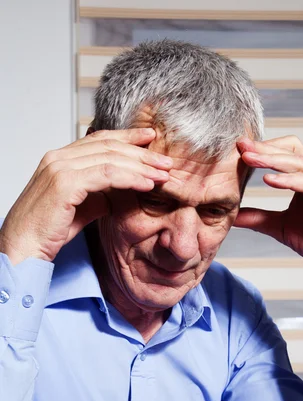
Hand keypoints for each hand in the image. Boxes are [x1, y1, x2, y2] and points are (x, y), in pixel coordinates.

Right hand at [0, 128, 172, 263]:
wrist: (23, 248)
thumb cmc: (47, 232)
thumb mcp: (80, 208)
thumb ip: (98, 195)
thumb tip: (119, 193)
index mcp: (60, 159)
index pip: (100, 139)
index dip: (128, 137)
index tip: (151, 139)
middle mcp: (58, 157)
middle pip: (109, 146)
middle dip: (142, 152)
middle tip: (166, 161)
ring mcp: (60, 168)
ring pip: (111, 159)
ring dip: (141, 166)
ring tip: (163, 174)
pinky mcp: (65, 184)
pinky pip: (106, 175)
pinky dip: (130, 178)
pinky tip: (147, 185)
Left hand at [235, 136, 302, 320]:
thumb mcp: (280, 227)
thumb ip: (257, 218)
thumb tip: (231, 214)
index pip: (286, 152)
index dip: (264, 148)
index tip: (239, 148)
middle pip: (291, 151)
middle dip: (265, 148)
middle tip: (241, 146)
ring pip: (300, 164)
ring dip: (273, 160)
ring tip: (250, 159)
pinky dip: (289, 180)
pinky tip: (269, 180)